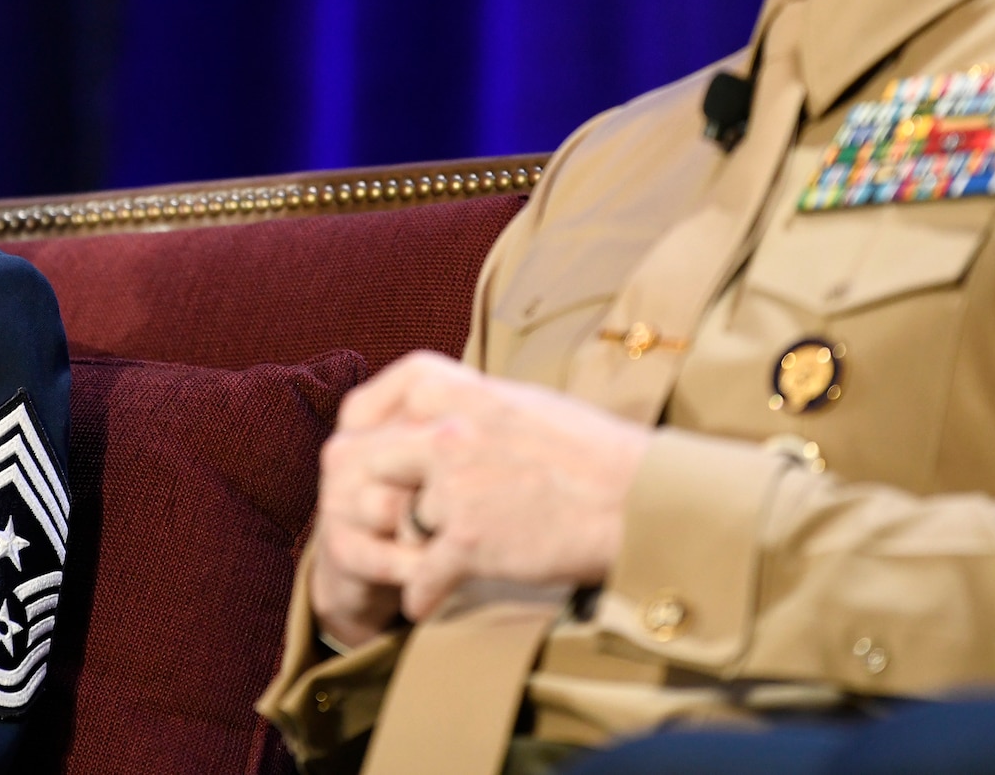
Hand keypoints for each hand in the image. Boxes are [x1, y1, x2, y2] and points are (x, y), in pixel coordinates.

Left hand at [309, 351, 652, 633]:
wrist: (637, 500)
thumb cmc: (591, 451)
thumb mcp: (521, 402)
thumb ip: (469, 405)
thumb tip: (439, 409)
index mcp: (457, 391)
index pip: (366, 405)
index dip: (357, 434)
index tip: (357, 452)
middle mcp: (446, 433)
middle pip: (369, 468)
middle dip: (378, 495)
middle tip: (385, 517)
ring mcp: (453, 488)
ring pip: (400, 523)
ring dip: (411, 546)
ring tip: (417, 563)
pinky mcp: (467, 541)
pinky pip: (420, 577)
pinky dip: (421, 595)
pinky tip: (424, 603)